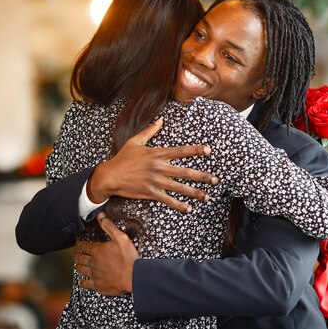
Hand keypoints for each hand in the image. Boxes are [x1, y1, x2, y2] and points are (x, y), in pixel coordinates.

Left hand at [75, 212, 137, 294]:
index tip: (78, 244)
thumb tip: (100, 216)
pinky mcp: (98, 285)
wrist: (132, 276)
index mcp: (97, 250)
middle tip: (77, 254)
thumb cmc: (128, 257)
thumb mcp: (121, 238)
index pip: (83, 246)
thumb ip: (109, 226)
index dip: (79, 244)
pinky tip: (82, 281)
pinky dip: (82, 282)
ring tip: (78, 265)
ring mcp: (94, 274)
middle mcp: (93, 262)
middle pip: (80, 258)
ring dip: (78, 266)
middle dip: (78, 255)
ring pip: (81, 270)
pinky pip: (86, 284)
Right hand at [88, 118, 218, 212]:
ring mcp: (156, 181)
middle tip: (217, 180)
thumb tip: (161, 119)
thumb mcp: (135, 141)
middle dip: (203, 176)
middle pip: (186, 172)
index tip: (209, 150)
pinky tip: (189, 208)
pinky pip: (168, 200)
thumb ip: (150, 131)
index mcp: (157, 153)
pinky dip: (179, 205)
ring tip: (208, 196)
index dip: (196, 150)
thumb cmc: (123, 158)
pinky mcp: (151, 192)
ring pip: (180, 188)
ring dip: (196, 193)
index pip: (181, 151)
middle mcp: (159, 167)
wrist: (110, 176)